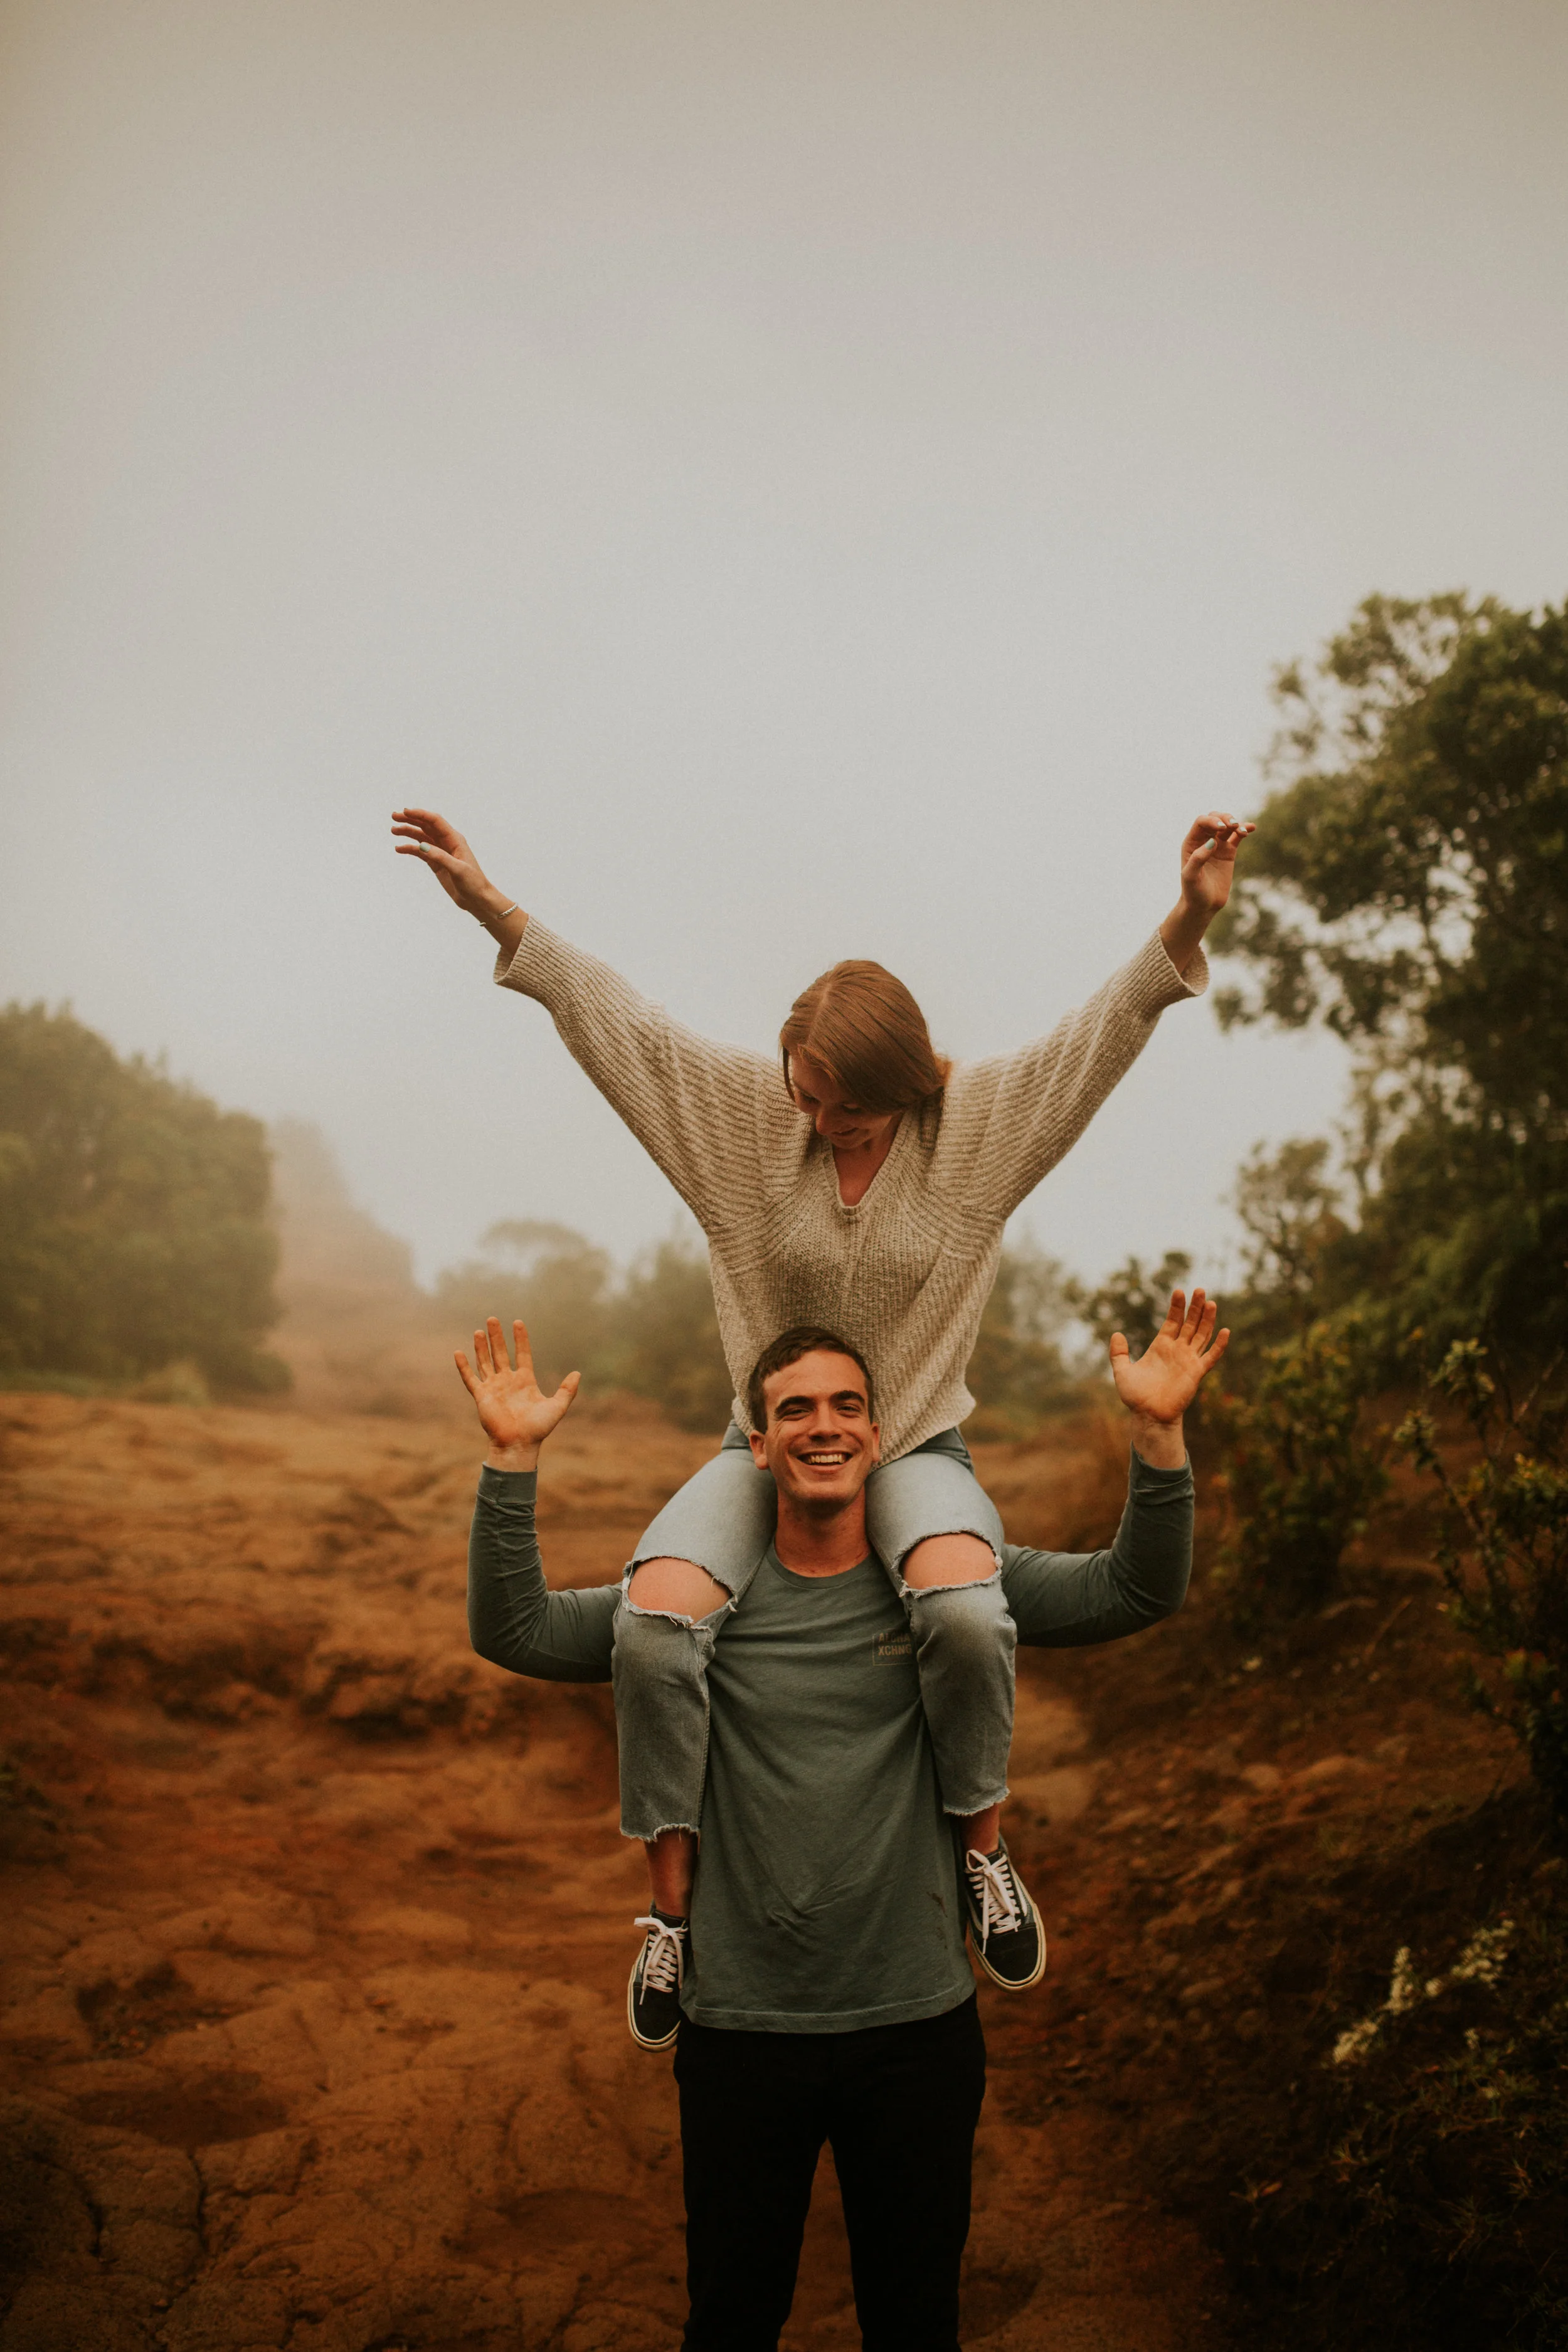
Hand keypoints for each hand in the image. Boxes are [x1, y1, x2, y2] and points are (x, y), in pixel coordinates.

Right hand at [392, 807, 516, 924]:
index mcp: (455, 839)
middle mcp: (447, 842)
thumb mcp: (458, 869)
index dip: (420, 814)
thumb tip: (421, 846)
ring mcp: (441, 852)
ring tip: (393, 830)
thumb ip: (440, 857)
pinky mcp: (436, 863)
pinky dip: (410, 849)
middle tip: (394, 816)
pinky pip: (421, 852)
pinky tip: (399, 849)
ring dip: (408, 832)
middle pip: (426, 825)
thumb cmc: (473, 883)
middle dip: (410, 819)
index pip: (435, 821)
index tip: (405, 812)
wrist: (477, 899)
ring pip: (422, 837)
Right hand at [454, 1317, 579, 1467]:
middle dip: (497, 1337)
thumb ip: (567, 1390)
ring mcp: (494, 1388)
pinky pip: (470, 1379)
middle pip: (500, 1353)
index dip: (520, 1339)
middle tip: (492, 1319)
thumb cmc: (538, 1429)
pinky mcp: (481, 1396)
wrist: (519, 1445)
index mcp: (525, 1380)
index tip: (518, 1322)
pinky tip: (458, 1352)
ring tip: (479, 1330)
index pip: (522, 1354)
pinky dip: (464, 1366)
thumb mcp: (557, 1406)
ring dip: (481, 1347)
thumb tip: (578, 1373)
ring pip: (485, 1362)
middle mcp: (508, 1381)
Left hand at [1109, 1289, 1229, 1465]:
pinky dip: (1218, 1345)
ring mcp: (1188, 1360)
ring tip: (1210, 1302)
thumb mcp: (1122, 1371)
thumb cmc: (1135, 1396)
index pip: (1172, 1321)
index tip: (1179, 1291)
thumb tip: (1116, 1334)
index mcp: (1161, 1346)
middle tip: (1199, 1290)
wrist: (1148, 1415)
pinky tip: (1224, 1330)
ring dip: (1207, 1320)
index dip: (1177, 1307)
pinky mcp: (1196, 1372)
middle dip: (1195, 1307)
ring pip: (1201, 1335)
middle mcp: (1177, 1350)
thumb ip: (1119, 1353)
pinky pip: (1210, 1357)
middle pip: (1190, 1324)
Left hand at [1177, 810, 1252, 919]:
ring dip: (1236, 823)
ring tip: (1242, 830)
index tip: (1221, 828)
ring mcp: (1217, 845)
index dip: (1211, 821)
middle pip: (1214, 818)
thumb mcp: (1191, 877)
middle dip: (1224, 818)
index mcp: (1191, 843)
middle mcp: (1203, 841)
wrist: (1204, 905)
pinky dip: (1244, 830)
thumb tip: (1212, 842)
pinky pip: (1237, 837)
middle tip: (1233, 825)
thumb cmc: (1193, 892)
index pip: (1201, 822)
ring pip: (1227, 826)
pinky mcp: (1229, 852)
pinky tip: (1251, 828)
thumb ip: (1198, 859)